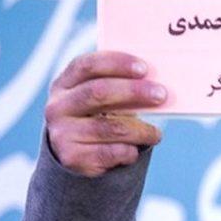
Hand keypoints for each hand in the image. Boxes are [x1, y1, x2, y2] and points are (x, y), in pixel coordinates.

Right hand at [45, 51, 166, 176]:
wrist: (74, 154)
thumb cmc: (98, 118)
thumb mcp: (101, 100)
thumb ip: (120, 88)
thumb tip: (156, 86)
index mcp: (64, 84)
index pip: (87, 65)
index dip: (116, 63)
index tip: (144, 68)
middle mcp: (59, 106)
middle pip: (98, 92)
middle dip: (134, 91)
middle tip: (161, 94)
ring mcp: (62, 132)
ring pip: (111, 127)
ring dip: (141, 130)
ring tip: (156, 134)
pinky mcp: (73, 157)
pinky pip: (112, 152)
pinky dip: (130, 152)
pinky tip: (134, 151)